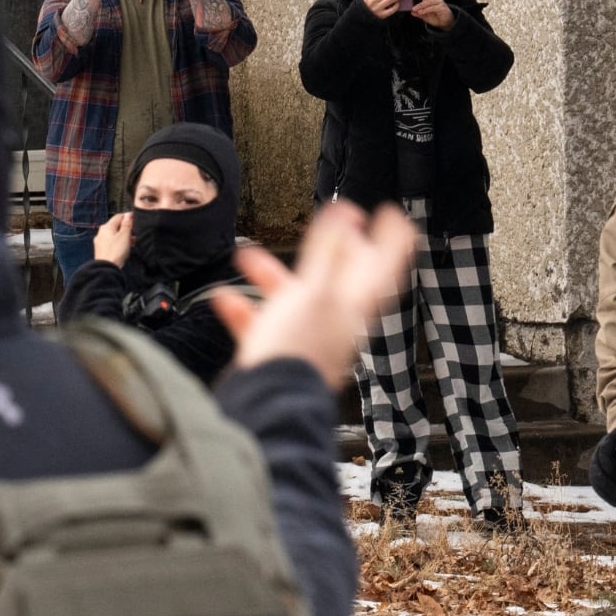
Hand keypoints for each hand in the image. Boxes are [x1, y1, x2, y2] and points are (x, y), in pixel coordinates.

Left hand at [93, 213, 133, 265]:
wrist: (106, 268)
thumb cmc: (115, 251)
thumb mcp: (124, 236)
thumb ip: (127, 224)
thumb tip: (128, 214)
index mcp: (106, 227)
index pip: (118, 216)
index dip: (128, 217)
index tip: (136, 219)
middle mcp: (101, 233)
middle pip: (116, 226)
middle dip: (127, 228)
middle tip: (136, 231)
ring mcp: (101, 242)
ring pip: (114, 235)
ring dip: (124, 237)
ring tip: (134, 241)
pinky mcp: (102, 250)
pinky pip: (112, 243)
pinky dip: (119, 243)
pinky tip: (126, 248)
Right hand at [210, 202, 416, 383]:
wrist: (269, 402)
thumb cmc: (297, 349)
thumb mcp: (314, 291)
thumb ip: (328, 253)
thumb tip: (348, 215)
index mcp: (354, 303)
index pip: (384, 265)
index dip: (391, 238)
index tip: (392, 213)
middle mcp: (337, 319)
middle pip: (339, 276)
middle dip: (327, 248)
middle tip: (329, 226)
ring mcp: (309, 336)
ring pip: (294, 297)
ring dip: (271, 275)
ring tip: (246, 257)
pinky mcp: (281, 352)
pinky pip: (265, 323)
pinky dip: (245, 309)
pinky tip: (224, 299)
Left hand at [408, 0, 454, 30]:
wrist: (445, 21)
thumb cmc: (435, 15)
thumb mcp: (424, 14)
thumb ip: (418, 13)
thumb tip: (412, 12)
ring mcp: (439, 1)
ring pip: (428, 1)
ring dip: (420, 5)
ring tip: (414, 9)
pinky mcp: (442, 7)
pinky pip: (432, 7)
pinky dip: (426, 10)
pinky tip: (420, 12)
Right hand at [589, 426, 615, 507]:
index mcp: (610, 440)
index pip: (605, 454)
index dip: (614, 468)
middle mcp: (599, 449)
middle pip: (597, 468)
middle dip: (608, 484)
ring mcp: (596, 460)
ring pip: (594, 477)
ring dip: (605, 491)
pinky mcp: (598, 469)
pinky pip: (596, 482)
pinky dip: (603, 493)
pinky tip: (613, 500)